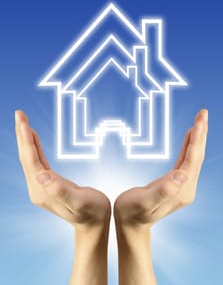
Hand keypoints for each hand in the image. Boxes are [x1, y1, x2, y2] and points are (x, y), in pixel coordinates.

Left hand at [15, 110, 110, 227]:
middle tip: (19, 114)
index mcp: (43, 191)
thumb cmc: (92, 212)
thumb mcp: (79, 202)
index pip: (31, 161)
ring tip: (23, 121)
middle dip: (22, 134)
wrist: (94, 224)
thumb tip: (41, 175)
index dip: (27, 140)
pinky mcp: (48, 183)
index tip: (23, 121)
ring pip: (30, 158)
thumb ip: (60, 191)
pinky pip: (38, 161)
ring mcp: (42, 186)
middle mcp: (38, 188)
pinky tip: (34, 138)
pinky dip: (35, 147)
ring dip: (26, 139)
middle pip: (26, 157)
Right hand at [114, 109, 207, 284]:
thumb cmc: (132, 212)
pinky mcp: (175, 182)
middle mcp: (186, 187)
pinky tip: (190, 136)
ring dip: (197, 138)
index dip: (196, 140)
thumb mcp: (144, 202)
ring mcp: (182, 185)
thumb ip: (164, 190)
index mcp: (181, 190)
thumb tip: (182, 174)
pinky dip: (188, 146)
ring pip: (193, 157)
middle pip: (196, 156)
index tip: (199, 121)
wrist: (131, 224)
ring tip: (200, 120)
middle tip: (203, 113)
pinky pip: (185, 160)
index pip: (192, 160)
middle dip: (200, 134)